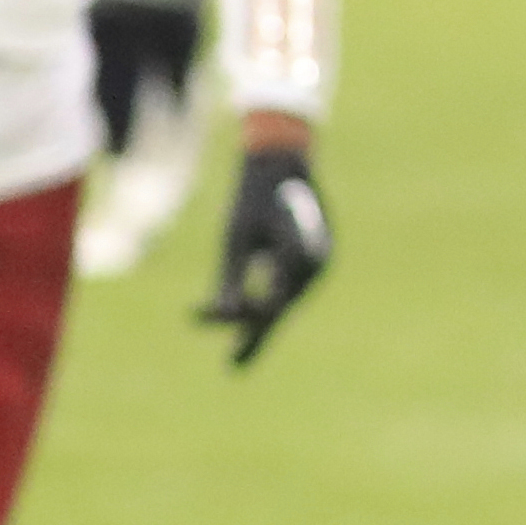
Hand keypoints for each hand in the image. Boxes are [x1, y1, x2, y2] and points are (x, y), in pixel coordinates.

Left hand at [197, 146, 332, 364]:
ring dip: (264, 318)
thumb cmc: (253, 196)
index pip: (266, 303)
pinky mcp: (318, 257)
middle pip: (281, 307)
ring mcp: (321, 261)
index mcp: (298, 256)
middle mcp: (317, 264)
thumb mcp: (235, 237)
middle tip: (233, 364)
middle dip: (254, 330)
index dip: (236, 319)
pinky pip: (292, 286)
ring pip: (288, 299)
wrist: (282, 160)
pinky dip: (272, 300)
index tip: (204, 324)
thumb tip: (223, 315)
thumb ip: (231, 278)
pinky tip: (254, 316)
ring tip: (243, 352)